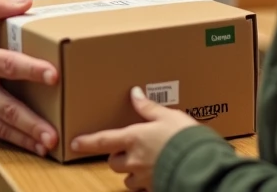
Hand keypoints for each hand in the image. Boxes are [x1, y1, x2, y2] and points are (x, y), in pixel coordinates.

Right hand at [0, 0, 60, 155]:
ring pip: (0, 126)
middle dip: (31, 122)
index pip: (9, 64)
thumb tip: (27, 1)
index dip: (32, 70)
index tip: (54, 75)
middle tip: (53, 134)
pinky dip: (10, 139)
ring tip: (46, 147)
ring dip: (24, 138)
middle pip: (7, 107)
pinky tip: (28, 144)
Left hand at [71, 87, 197, 190]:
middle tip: (127, 149)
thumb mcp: (168, 116)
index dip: (87, 142)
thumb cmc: (185, 138)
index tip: (75, 143)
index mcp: (133, 138)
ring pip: (128, 179)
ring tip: (144, 162)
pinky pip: (144, 187)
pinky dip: (146, 182)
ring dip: (131, 172)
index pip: (103, 141)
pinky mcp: (155, 188)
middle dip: (117, 157)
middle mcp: (134, 160)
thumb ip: (150, 108)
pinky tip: (158, 172)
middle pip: (114, 162)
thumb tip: (135, 93)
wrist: (202, 165)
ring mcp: (144, 177)